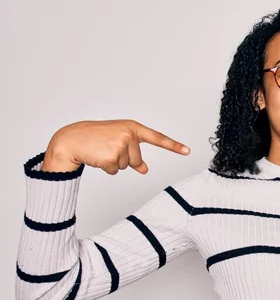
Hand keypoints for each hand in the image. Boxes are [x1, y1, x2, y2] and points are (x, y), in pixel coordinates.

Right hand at [42, 119, 189, 174]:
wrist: (71, 139)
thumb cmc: (95, 139)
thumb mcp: (118, 142)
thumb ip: (133, 153)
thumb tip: (145, 169)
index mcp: (132, 127)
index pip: (157, 138)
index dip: (173, 146)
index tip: (187, 151)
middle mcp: (129, 134)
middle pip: (137, 160)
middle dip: (123, 159)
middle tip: (107, 148)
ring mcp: (120, 145)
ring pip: (127, 167)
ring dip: (114, 163)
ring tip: (101, 151)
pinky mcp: (111, 156)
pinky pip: (116, 171)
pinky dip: (106, 168)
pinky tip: (97, 157)